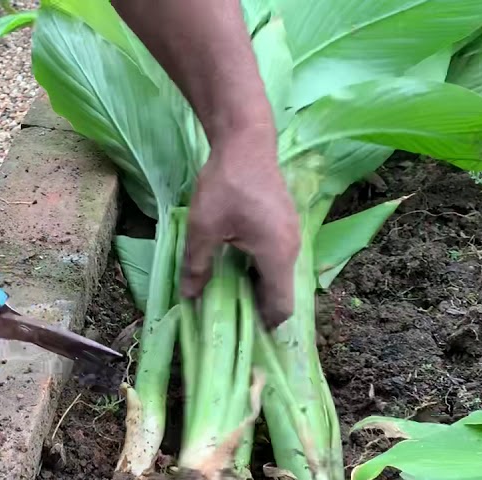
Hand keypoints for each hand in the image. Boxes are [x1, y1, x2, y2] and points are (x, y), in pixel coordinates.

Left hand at [182, 128, 300, 328]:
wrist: (246, 142)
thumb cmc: (225, 186)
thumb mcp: (202, 229)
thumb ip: (196, 267)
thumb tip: (189, 297)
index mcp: (276, 256)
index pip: (280, 306)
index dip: (264, 325)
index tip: (242, 335)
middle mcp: (291, 249)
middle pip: (281, 294)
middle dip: (258, 309)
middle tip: (229, 319)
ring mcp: (291, 235)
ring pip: (279, 276)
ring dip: (258, 289)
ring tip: (229, 296)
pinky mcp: (285, 224)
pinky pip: (277, 259)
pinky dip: (261, 271)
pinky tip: (236, 268)